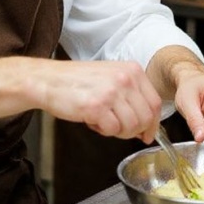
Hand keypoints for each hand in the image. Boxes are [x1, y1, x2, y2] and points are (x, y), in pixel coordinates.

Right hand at [39, 60, 163, 143]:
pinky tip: (92, 120)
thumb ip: (132, 96)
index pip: (155, 103)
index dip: (153, 124)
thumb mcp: (112, 77)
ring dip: (117, 131)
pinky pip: (112, 130)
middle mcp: (125, 78)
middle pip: (146, 117)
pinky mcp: (96, 106)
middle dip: (134, 131)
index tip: (147, 134)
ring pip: (131, 126)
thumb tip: (148, 125)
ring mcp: (111, 92)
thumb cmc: (78, 82)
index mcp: (132, 70)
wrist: (48, 80)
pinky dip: (103, 131)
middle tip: (118, 130)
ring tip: (102, 121)